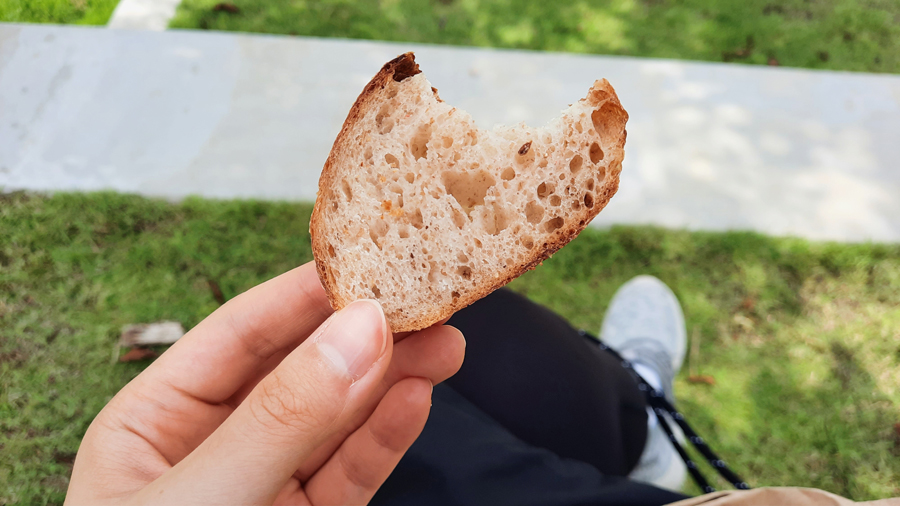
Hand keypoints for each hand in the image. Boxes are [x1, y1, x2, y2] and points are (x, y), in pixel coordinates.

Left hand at [65, 262, 465, 504]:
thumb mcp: (204, 503)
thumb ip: (281, 421)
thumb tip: (359, 334)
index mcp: (156, 423)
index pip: (240, 335)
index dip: (307, 294)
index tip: (370, 264)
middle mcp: (214, 447)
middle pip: (301, 370)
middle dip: (365, 335)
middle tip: (429, 304)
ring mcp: (267, 487)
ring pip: (338, 419)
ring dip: (393, 380)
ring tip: (446, 345)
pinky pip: (352, 471)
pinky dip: (388, 436)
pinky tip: (418, 400)